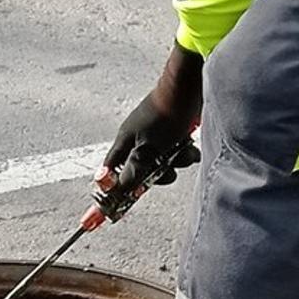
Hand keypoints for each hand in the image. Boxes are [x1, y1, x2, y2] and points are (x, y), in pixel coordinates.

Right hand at [98, 43, 203, 192]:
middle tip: (165, 169)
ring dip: (176, 161)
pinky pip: (177, 152)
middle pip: (141, 170)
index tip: (108, 210)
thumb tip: (113, 188)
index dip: (111, 189)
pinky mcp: (174, 131)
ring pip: (163, 162)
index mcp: (125, 141)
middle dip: (157, 174)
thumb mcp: (147, 150)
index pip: (111, 171)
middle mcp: (138, 138)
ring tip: (184, 150)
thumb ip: (132, 171)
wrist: (190, 88)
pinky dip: (185, 151)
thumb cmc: (165, 117)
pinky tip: (191, 144)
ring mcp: (157, 134)